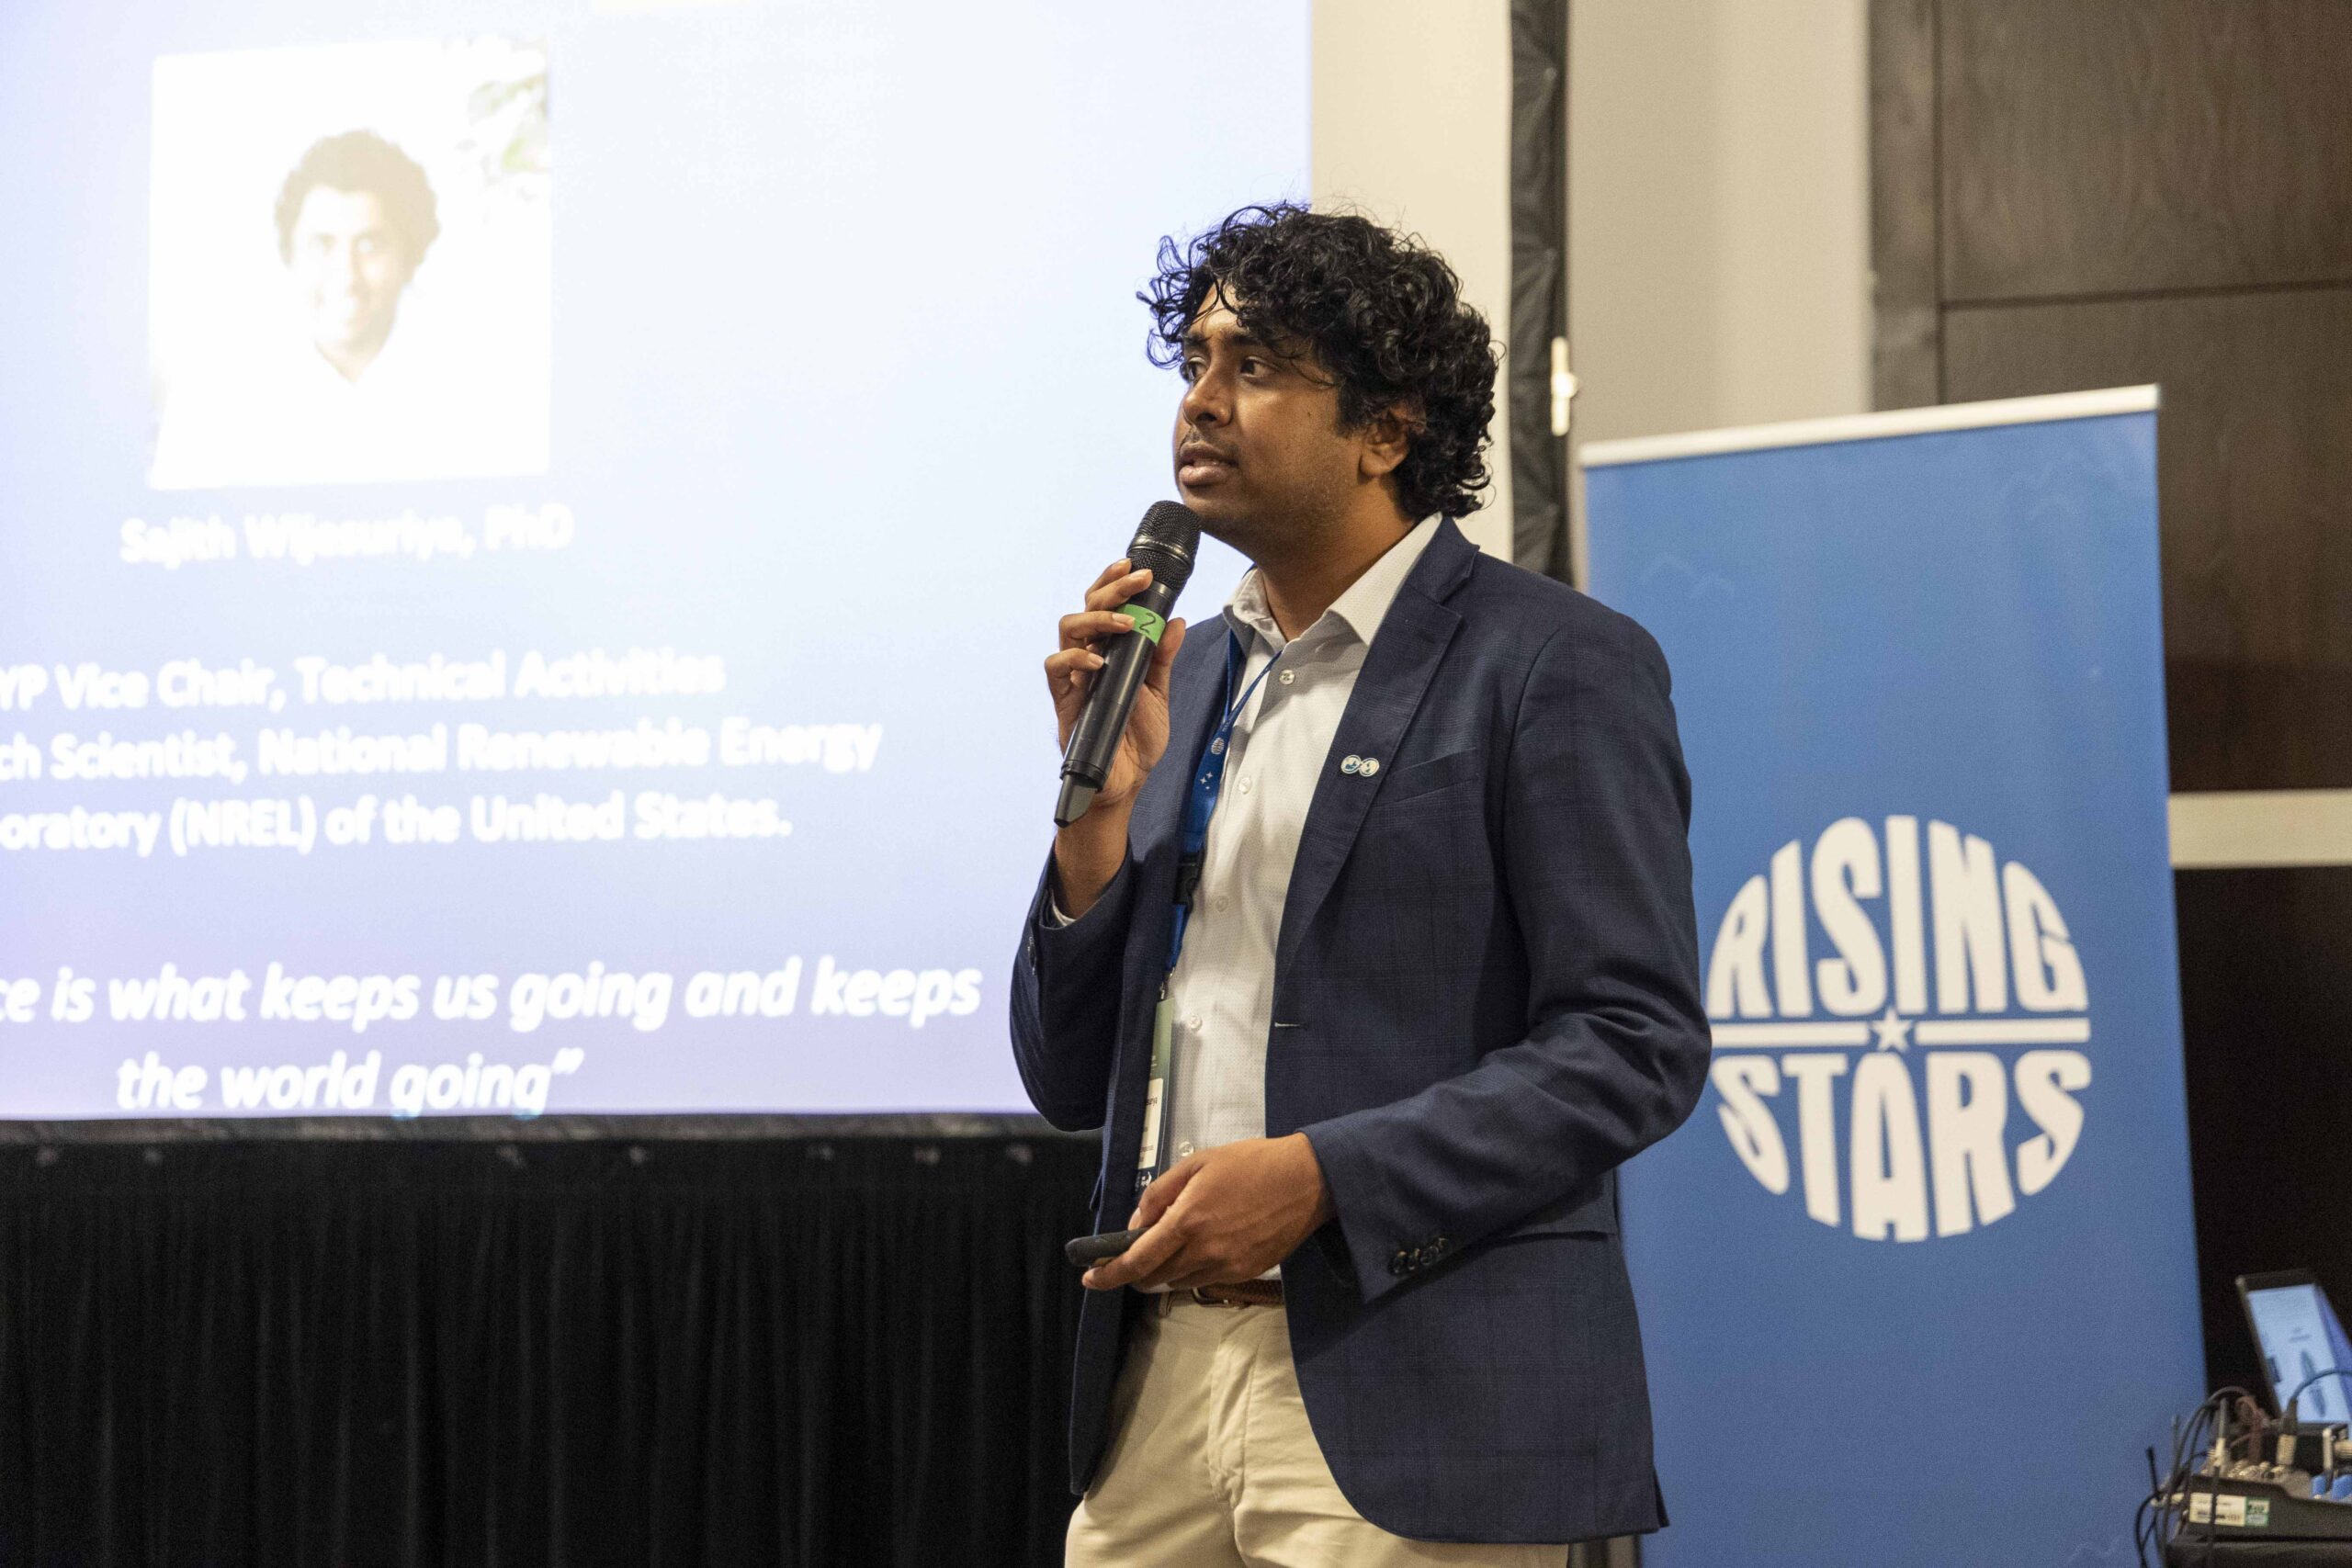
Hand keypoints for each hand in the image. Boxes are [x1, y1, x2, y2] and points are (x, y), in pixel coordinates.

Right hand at [1043, 558, 1187, 816]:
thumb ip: (1162, 657)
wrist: (1126, 781)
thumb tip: (1175, 620)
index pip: (1105, 607)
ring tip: (1126, 624)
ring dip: (1097, 620)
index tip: (1136, 568)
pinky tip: (1099, 663)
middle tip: (1137, 579)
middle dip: (1111, 589)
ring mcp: (1074, 677)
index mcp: (1110, 652)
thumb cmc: (1138, 739)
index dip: (1114, 583)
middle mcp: (1088, 658)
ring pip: (1068, 629)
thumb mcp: (1159, 693)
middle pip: (1086, 608)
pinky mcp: (1063, 700)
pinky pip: (1056, 668)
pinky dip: (1075, 660)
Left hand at [1081, 1134, 1335, 1292]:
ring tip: (1169, 1246)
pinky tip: (1199, 1248)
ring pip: (1179, 1282)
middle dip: (1135, 1273)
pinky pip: (1206, 1280)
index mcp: (1188, 1221)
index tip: (1090, 1278)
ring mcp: (1227, 1266)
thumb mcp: (1197, 1164)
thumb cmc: (1250, 1163)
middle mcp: (1204, 1251)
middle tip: (1129, 1257)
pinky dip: (1191, 1271)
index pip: (1138, 1260)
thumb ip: (1159, 1194)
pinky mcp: (1246, 1272)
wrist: (1307, 1180)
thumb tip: (1136, 1224)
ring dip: (1163, 1272)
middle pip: (1155, 1278)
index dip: (1110, 1274)